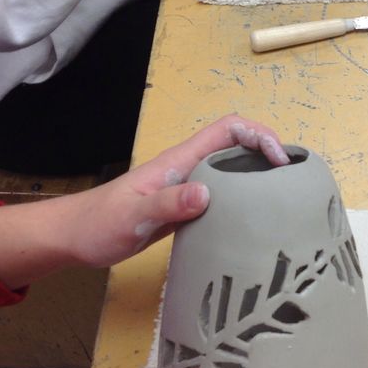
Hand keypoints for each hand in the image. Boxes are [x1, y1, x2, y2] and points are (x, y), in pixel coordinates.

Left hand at [0, 115, 289, 287]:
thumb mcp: (132, 217)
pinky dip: (245, 201)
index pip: (228, 129)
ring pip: (234, 170)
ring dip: (260, 177)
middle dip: (269, 154)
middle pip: (238, 145)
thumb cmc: (99, 224)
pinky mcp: (186, 208)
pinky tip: (254, 223)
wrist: (73, 238)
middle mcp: (189, 169)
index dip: (259, 135)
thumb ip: (168, 204)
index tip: (279, 161)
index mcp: (180, 161)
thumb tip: (209, 193)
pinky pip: (225, 196)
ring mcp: (188, 188)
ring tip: (284, 202)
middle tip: (294, 183)